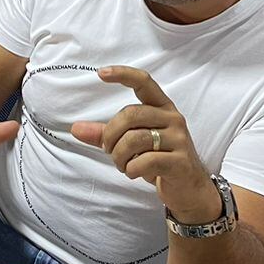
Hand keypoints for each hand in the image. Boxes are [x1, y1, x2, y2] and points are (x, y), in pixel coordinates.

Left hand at [71, 66, 221, 223]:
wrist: (189, 189)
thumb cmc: (159, 161)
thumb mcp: (132, 144)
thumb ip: (105, 134)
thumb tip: (75, 129)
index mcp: (162, 107)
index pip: (144, 82)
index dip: (123, 74)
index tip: (101, 73)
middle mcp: (173, 118)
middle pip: (130, 114)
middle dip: (111, 135)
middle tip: (109, 150)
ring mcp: (179, 139)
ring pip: (135, 139)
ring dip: (119, 156)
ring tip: (122, 165)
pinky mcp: (180, 161)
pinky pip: (145, 161)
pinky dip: (131, 170)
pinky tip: (134, 172)